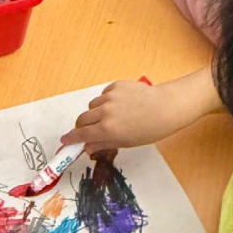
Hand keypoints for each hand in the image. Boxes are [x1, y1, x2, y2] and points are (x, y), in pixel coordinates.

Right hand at [60, 78, 199, 153]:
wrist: (167, 107)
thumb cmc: (150, 130)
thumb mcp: (127, 142)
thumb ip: (104, 143)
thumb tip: (87, 147)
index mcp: (107, 129)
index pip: (81, 134)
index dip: (71, 138)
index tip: (64, 140)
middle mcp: (105, 112)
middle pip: (82, 119)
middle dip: (82, 126)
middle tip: (89, 130)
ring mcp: (109, 97)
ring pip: (92, 106)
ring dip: (96, 113)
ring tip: (112, 116)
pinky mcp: (115, 85)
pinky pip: (103, 95)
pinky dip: (106, 101)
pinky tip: (121, 105)